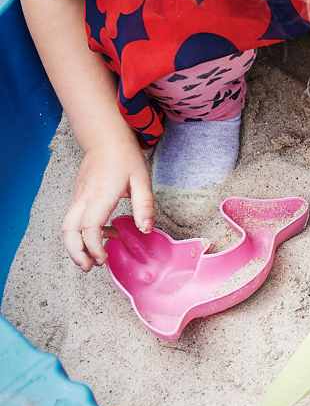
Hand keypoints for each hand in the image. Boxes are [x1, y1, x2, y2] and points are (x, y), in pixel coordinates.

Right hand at [63, 139, 153, 270]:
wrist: (106, 138)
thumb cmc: (124, 157)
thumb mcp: (141, 180)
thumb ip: (144, 206)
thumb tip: (146, 229)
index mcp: (100, 195)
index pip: (89, 227)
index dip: (94, 247)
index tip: (104, 259)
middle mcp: (84, 197)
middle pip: (69, 230)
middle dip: (76, 253)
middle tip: (89, 268)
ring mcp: (78, 197)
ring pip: (67, 226)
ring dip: (76, 246)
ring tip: (92, 259)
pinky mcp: (79, 197)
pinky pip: (74, 219)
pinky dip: (82, 233)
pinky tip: (103, 234)